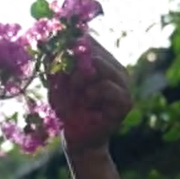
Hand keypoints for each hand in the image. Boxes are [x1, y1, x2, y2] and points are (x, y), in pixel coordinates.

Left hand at [48, 36, 131, 155]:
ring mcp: (123, 82)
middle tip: (66, 85)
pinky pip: (104, 86)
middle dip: (71, 65)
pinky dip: (89, 94)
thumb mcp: (56, 83)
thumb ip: (57, 63)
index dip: (66, 48)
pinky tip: (86, 102)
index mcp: (101, 59)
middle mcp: (115, 67)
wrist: (78, 139)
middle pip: (90, 48)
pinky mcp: (126, 100)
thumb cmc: (67, 110)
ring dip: (78, 79)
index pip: (85, 39)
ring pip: (97, 63)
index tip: (56, 67)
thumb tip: (53, 42)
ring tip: (75, 94)